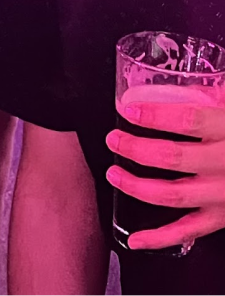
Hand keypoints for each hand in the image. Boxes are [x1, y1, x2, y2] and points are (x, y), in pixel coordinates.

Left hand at [106, 100, 224, 250]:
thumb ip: (206, 95)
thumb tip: (164, 87)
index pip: (188, 120)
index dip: (154, 115)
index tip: (127, 110)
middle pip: (173, 158)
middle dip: (135, 149)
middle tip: (114, 140)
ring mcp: (224, 195)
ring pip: (174, 195)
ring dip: (136, 187)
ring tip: (114, 173)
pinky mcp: (223, 218)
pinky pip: (189, 232)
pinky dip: (159, 238)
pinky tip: (135, 239)